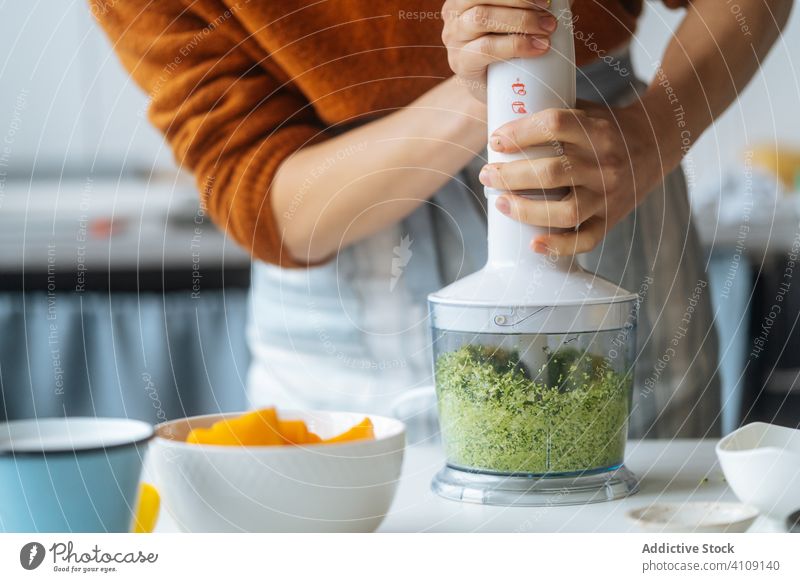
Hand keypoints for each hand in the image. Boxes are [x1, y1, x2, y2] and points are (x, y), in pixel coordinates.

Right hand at [442, 0, 557, 99]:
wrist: (497, 92)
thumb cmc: (511, 49)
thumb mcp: (518, 21)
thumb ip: (535, 5)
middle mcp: (455, 13)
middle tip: (549, 10)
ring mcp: (454, 38)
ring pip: (482, 17)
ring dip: (520, 20)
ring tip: (548, 30)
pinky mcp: (461, 63)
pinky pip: (486, 48)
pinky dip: (516, 46)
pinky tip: (538, 47)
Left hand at [478, 101, 670, 254]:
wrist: (656, 143)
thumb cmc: (607, 127)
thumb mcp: (585, 110)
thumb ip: (551, 116)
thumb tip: (499, 120)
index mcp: (596, 130)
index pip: (553, 125)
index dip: (519, 133)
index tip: (496, 141)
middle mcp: (604, 164)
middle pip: (551, 173)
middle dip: (510, 175)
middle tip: (487, 174)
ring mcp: (609, 195)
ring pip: (564, 211)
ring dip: (526, 210)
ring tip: (500, 202)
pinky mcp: (611, 219)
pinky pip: (585, 240)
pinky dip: (558, 246)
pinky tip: (533, 244)